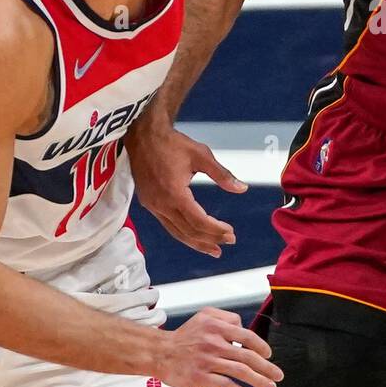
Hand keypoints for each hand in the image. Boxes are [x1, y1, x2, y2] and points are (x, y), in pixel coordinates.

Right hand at [126, 107, 245, 256]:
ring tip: (213, 250)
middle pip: (188, 231)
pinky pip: (167, 225)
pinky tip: (193, 237)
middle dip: (210, 240)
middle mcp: (161, 204)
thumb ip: (222, 175)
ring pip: (176, 232)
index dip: (216, 230)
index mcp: (174, 194)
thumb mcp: (201, 155)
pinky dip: (182, 234)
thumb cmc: (172, 143)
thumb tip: (243, 189)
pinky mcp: (148, 204)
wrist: (142, 135)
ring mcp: (152, 206)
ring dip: (196, 243)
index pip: (198, 221)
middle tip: (228, 242)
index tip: (231, 233)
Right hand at [157, 307, 282, 386]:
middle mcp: (214, 343)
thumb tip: (244, 328)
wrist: (160, 352)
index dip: (261, 346)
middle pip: (247, 356)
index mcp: (217, 327)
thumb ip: (226, 318)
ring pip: (239, 371)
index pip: (247, 336)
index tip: (269, 355)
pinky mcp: (200, 377)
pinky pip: (224, 385)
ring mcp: (207, 361)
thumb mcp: (205, 315)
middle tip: (278, 375)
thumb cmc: (185, 335)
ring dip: (258, 380)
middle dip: (266, 367)